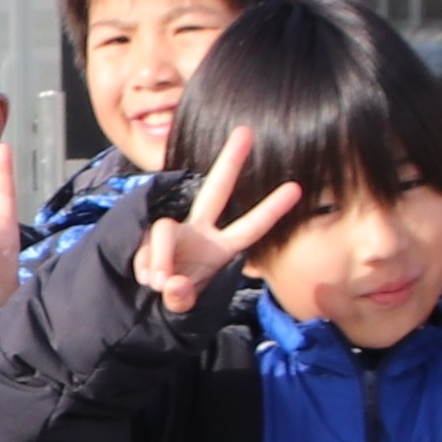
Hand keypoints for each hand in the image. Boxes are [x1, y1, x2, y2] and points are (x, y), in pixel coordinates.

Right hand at [134, 130, 304, 312]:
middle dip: (229, 161)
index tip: (296, 188)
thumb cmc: (176, 301)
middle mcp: (200, 232)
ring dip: (159, 258)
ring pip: (164, 231)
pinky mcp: (148, 235)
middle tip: (246, 132)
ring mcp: (174, 231)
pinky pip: (145, 245)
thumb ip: (180, 299)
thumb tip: (171, 283)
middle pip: (216, 191)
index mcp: (221, 249)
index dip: (271, 209)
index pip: (250, 228)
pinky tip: (146, 278)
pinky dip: (144, 264)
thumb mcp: (183, 310)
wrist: (144, 302)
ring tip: (157, 283)